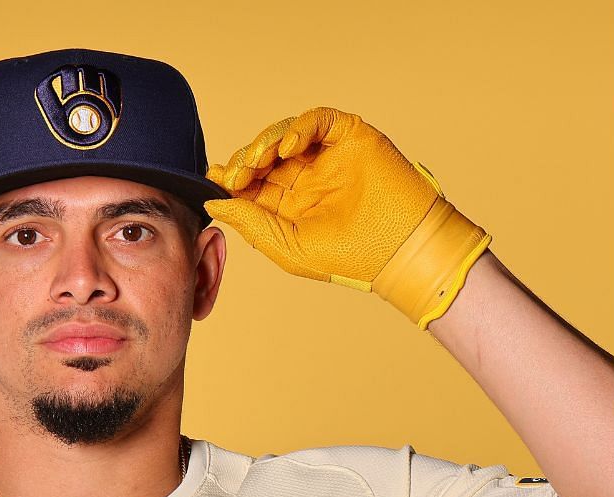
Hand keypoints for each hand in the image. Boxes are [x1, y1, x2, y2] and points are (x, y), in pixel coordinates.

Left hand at [207, 107, 490, 326]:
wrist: (401, 251)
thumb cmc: (351, 258)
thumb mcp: (288, 247)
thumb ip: (250, 224)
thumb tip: (212, 202)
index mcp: (292, 204)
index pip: (253, 182)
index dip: (231, 177)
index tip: (213, 179)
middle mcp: (308, 176)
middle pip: (263, 154)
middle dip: (244, 161)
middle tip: (234, 175)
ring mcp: (328, 155)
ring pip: (284, 134)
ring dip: (264, 143)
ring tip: (256, 162)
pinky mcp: (349, 136)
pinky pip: (316, 120)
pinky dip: (297, 129)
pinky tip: (286, 149)